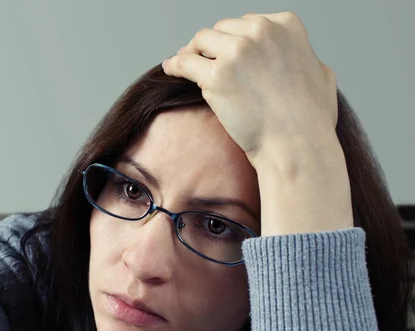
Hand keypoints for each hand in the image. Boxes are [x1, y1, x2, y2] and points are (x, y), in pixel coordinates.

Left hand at [161, 12, 338, 168]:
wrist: (296, 145)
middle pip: (221, 30)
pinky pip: (184, 62)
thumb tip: (305, 60)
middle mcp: (261, 31)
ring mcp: (237, 51)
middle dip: (211, 45)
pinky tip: (170, 69)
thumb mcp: (321, 76)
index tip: (225, 52)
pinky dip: (175, 64)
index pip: (247, 23)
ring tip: (185, 63)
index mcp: (286, 25)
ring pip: (200, 41)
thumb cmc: (310, 120)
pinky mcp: (216, 74)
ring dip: (192, 52)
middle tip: (201, 59)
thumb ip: (308, 59)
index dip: (233, 39)